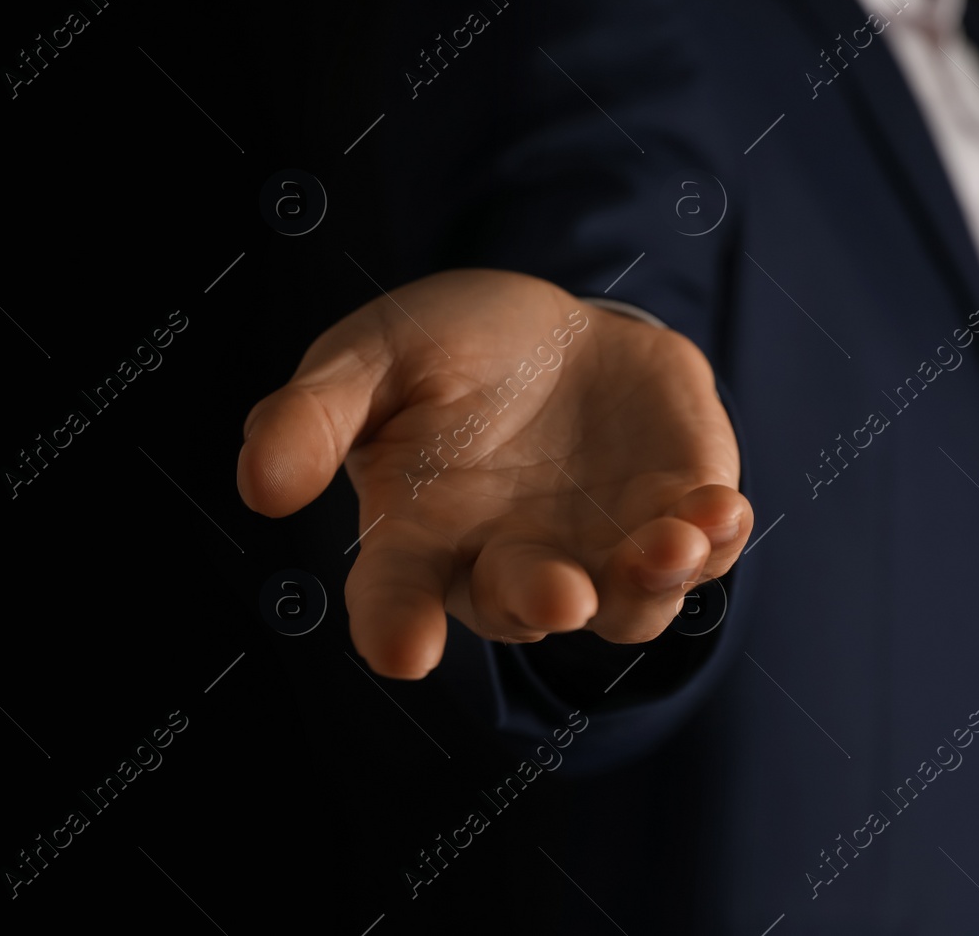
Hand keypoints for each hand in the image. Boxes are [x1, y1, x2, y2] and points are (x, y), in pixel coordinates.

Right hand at [237, 268, 751, 678]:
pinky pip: (700, 550)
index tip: (401, 650)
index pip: (395, 597)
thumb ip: (314, 413)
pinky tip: (720, 510)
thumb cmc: (445, 348)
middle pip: (527, 607)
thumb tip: (258, 486)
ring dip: (650, 584)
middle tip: (561, 595)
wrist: (556, 328)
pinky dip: (715, 538)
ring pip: (630, 603)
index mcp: (422, 537)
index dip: (395, 627)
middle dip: (545, 602)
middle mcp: (513, 564)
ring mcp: (600, 550)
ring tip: (672, 544)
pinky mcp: (672, 515)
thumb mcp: (372, 355)